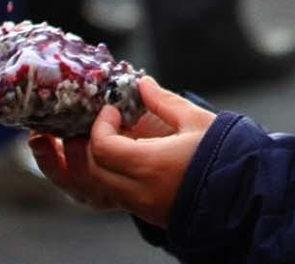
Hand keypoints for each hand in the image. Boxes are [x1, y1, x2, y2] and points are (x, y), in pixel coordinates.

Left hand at [29, 76, 214, 226]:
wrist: (244, 197)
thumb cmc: (225, 156)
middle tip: (66, 126)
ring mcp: (139, 205)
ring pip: (89, 190)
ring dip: (68, 168)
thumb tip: (141, 82)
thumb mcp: (196, 121)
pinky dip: (88, 179)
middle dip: (71, 148)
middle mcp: (138, 191)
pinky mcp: (144, 211)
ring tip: (49, 146)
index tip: (111, 110)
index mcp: (150, 166)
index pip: (103, 147)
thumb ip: (164, 101)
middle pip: (87, 172)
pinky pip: (104, 198)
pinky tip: (83, 163)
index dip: (100, 125)